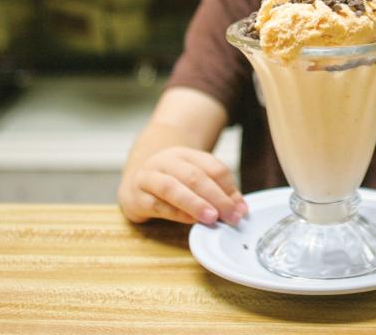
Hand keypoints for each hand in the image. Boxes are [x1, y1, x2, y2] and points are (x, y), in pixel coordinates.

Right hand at [118, 146, 247, 224]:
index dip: (229, 187)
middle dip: (216, 197)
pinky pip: (158, 205)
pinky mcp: (136, 198)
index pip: (212, 167)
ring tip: (212, 218)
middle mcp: (165, 162)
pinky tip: (192, 221)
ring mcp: (147, 178)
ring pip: (172, 188)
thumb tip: (240, 209)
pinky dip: (177, 214)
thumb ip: (217, 191)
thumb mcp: (193, 179)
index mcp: (185, 154)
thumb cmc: (170, 181)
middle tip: (231, 215)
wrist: (135, 181)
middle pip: (194, 176)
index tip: (241, 207)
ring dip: (195, 204)